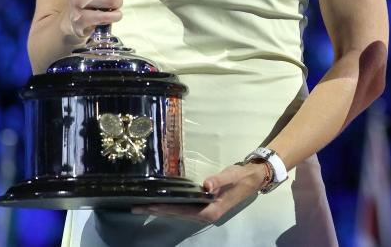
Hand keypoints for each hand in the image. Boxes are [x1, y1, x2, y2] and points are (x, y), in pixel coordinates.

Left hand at [135, 162, 267, 223]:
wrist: (254, 177)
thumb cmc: (242, 177)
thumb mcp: (232, 176)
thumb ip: (219, 180)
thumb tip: (206, 185)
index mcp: (212, 211)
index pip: (184, 211)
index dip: (167, 208)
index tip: (150, 205)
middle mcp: (206, 214)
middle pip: (177, 214)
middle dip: (157, 211)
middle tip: (136, 208)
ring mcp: (204, 211)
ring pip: (178, 213)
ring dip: (161, 210)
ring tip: (142, 207)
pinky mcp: (203, 206)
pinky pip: (183, 209)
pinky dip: (169, 206)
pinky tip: (159, 203)